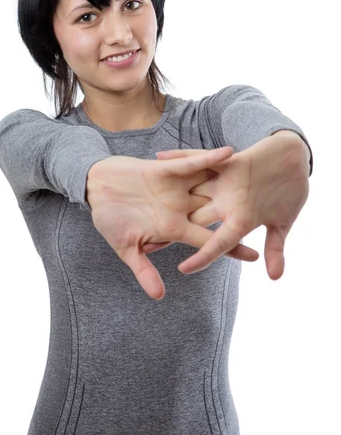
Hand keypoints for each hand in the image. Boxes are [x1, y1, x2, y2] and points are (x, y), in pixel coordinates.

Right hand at [86, 147, 258, 299]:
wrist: (96, 188)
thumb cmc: (109, 219)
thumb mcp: (125, 247)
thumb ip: (143, 269)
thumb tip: (159, 296)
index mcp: (173, 228)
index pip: (208, 241)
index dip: (230, 248)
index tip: (255, 257)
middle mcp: (181, 207)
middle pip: (217, 213)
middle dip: (241, 214)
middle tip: (270, 215)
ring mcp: (177, 187)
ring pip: (211, 186)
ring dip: (234, 182)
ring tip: (261, 178)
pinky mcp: (169, 168)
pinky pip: (193, 163)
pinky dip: (209, 158)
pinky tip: (229, 153)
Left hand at [156, 136, 309, 279]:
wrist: (294, 161)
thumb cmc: (290, 194)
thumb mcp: (283, 222)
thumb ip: (275, 248)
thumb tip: (275, 278)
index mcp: (236, 219)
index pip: (214, 242)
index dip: (200, 256)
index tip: (184, 270)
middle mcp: (224, 202)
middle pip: (193, 217)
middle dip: (171, 231)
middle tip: (146, 244)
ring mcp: (222, 180)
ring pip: (189, 189)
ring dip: (167, 192)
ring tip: (140, 198)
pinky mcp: (224, 160)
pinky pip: (199, 159)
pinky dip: (181, 156)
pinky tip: (160, 156)